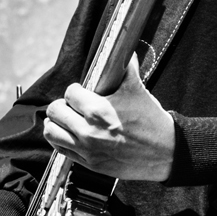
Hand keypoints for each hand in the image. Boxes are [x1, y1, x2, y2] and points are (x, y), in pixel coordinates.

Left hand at [43, 55, 174, 181]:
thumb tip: (126, 52)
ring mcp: (88, 149)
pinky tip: (70, 134)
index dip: (76, 90)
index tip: (83, 92)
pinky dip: (61, 139)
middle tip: (72, 105)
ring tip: (67, 119)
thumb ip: (127, 68)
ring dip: (56, 123)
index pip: (70, 93)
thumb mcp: (138, 90)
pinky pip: (61, 150)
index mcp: (99, 110)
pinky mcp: (90, 163)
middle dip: (62, 104)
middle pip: (55, 111)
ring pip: (51, 132)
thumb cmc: (152, 120)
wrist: (165, 152)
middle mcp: (89, 131)